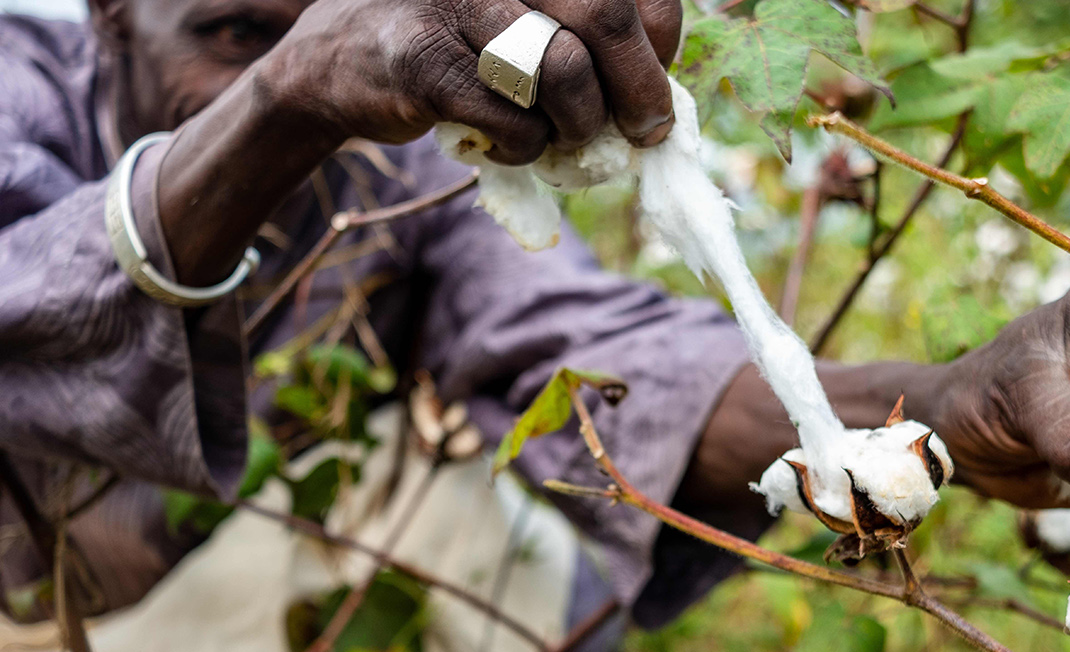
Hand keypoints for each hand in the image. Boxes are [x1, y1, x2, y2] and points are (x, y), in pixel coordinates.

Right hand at [269, 0, 682, 161]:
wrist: (337, 62)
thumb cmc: (456, 41)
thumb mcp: (524, 16)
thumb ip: (589, 35)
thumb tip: (663, 92)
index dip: (661, 37)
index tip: (657, 78)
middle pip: (607, 16)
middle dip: (640, 90)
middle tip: (645, 132)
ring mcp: (457, 3)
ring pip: (565, 73)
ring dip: (579, 125)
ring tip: (562, 137)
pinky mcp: (426, 62)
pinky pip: (516, 123)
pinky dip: (525, 150)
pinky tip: (507, 145)